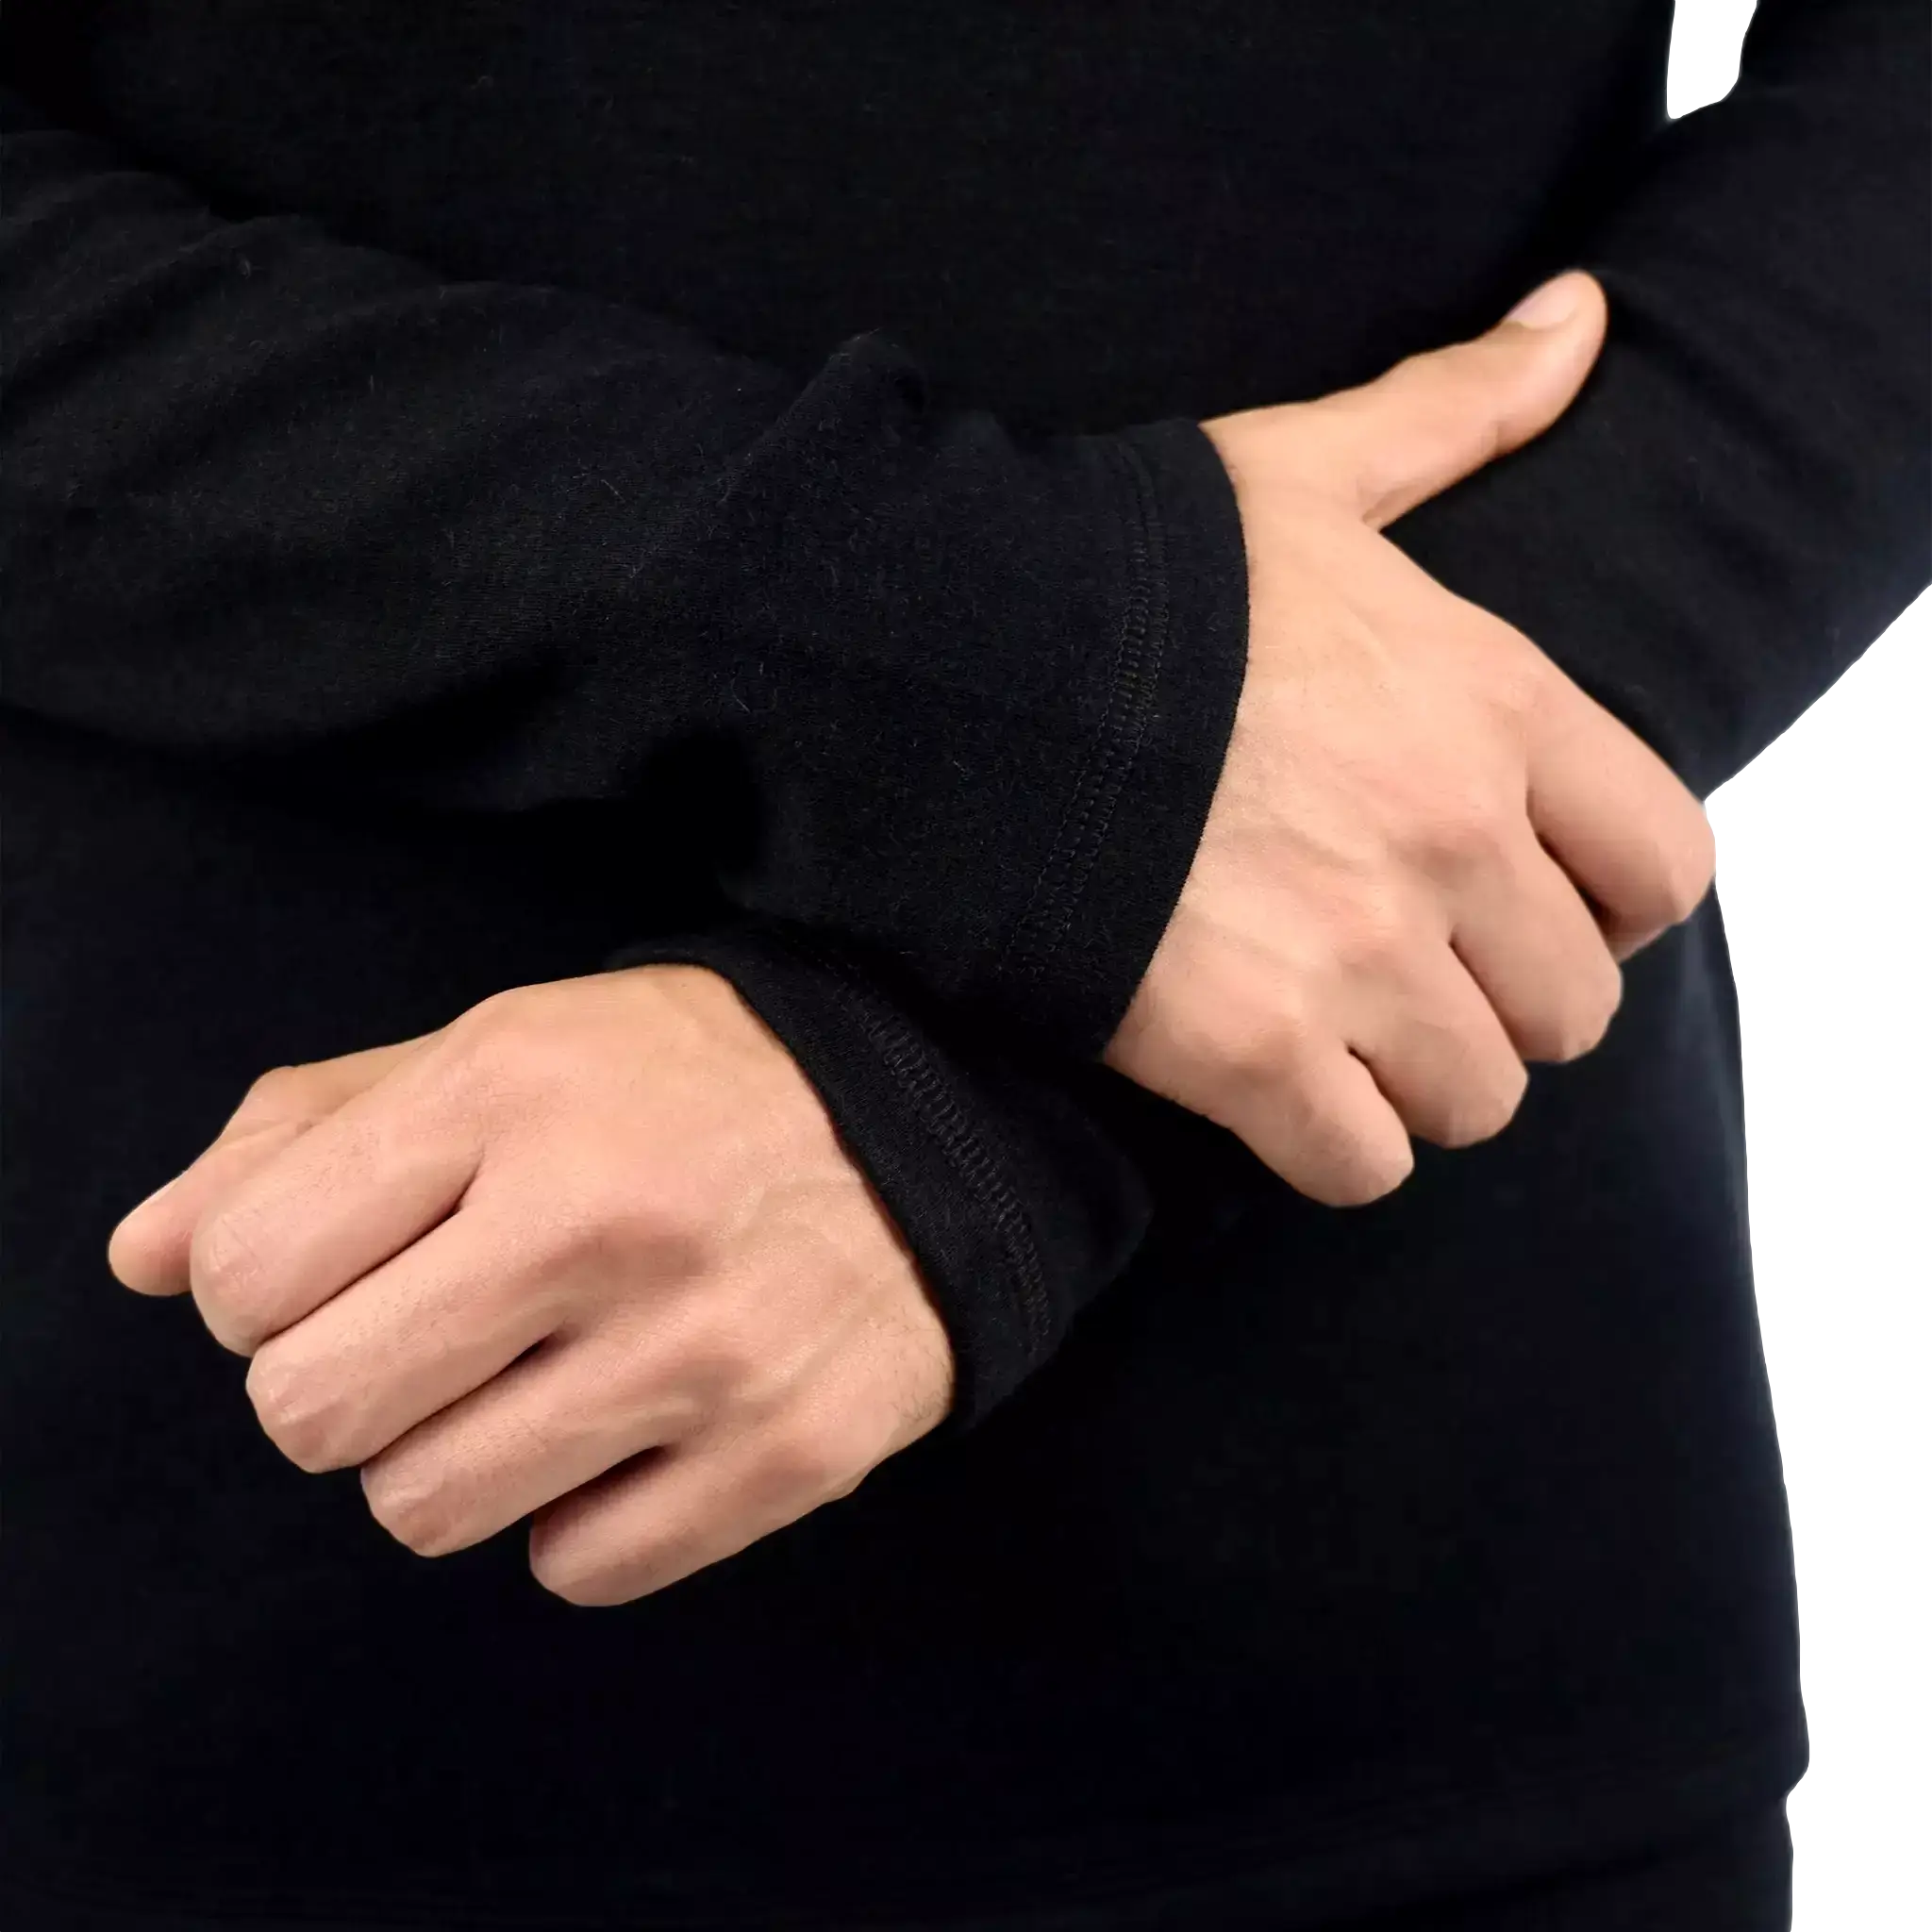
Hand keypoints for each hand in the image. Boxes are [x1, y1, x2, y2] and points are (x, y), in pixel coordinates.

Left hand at [106, 965, 955, 1605]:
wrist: (934, 1118)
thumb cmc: (679, 1082)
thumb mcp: (496, 1049)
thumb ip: (305, 1134)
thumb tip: (141, 1260)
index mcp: (509, 1089)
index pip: (243, 1277)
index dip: (259, 1294)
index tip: (342, 1272)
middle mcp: (602, 1217)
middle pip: (312, 1413)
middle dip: (337, 1391)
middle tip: (427, 1340)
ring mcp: (701, 1349)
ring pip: (427, 1510)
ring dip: (452, 1458)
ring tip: (535, 1380)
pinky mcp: (785, 1453)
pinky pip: (577, 1567)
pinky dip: (577, 1516)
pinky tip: (631, 1426)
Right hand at [1103, 270, 1714, 1206]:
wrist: (948, 671)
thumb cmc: (1128, 574)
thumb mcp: (1301, 472)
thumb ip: (1456, 411)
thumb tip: (1584, 315)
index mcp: (1490, 705)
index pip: (1663, 867)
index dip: (1612, 903)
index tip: (1538, 901)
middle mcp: (1451, 840)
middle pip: (1571, 1011)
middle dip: (1501, 1005)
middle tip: (1412, 975)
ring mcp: (1353, 955)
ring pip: (1476, 1100)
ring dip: (1417, 1082)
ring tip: (1338, 1032)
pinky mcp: (1245, 1051)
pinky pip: (1363, 1164)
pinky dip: (1332, 1145)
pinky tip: (1276, 1089)